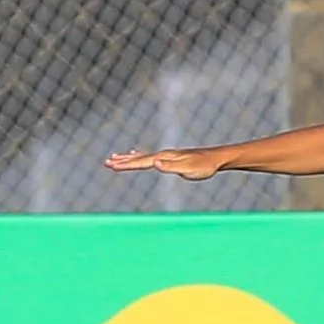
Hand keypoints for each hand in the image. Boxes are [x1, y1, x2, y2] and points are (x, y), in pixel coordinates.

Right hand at [105, 148, 223, 179]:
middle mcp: (164, 154)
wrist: (217, 158)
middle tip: (106, 162)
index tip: (111, 165)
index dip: (126, 164)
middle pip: (139, 158)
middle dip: (123, 161)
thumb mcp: (188, 170)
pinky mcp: (171, 157)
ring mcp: (167, 155)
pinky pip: (149, 156)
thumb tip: (155, 163)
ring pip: (142, 156)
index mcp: (165, 158)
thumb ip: (171, 167)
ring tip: (114, 157)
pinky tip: (135, 153)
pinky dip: (139, 155)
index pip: (142, 162)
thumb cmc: (204, 166)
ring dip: (128, 157)